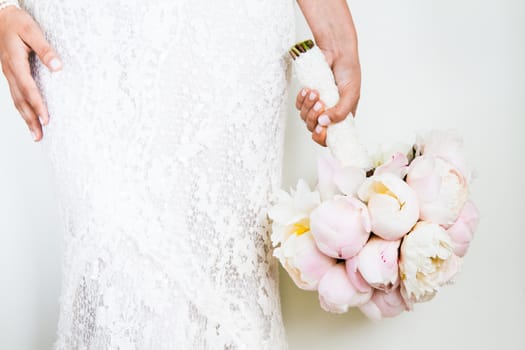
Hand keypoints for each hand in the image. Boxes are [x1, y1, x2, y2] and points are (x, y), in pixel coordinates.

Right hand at [0, 5, 62, 141]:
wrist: (0, 16)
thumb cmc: (16, 22)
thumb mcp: (32, 31)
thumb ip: (45, 49)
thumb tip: (58, 67)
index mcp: (15, 62)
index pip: (28, 89)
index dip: (37, 105)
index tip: (46, 119)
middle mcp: (10, 71)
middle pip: (20, 101)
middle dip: (30, 120)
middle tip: (39, 136)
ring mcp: (9, 74)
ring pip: (16, 101)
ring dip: (26, 119)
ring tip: (36, 135)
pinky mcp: (11, 74)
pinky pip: (16, 96)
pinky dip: (22, 109)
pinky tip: (29, 118)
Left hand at [294, 47, 360, 146]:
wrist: (336, 51)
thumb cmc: (348, 71)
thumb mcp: (351, 93)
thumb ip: (341, 112)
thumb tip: (324, 123)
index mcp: (342, 117)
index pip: (331, 137)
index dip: (323, 137)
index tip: (322, 130)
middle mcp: (329, 113)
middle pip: (314, 128)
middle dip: (314, 118)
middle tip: (320, 103)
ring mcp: (317, 105)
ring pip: (305, 118)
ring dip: (308, 107)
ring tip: (315, 92)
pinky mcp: (307, 96)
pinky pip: (299, 105)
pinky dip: (301, 99)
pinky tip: (308, 89)